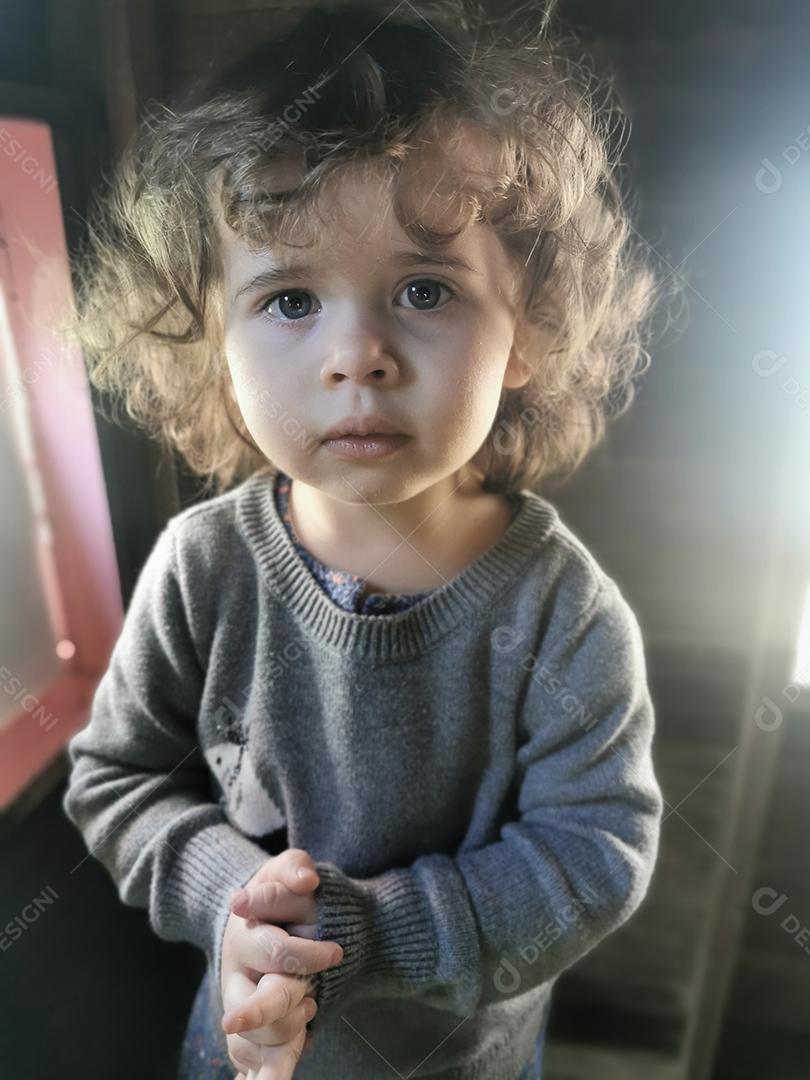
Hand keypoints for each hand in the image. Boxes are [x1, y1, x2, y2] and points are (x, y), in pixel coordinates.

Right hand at [220, 848, 342, 1078]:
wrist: (262, 921)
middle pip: (255, 1003)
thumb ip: (294, 867)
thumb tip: (307, 879)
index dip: (306, 955)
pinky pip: (248, 1060)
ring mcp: (239, 1006)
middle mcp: (237, 975)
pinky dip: (261, 1073)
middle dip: (276, 1014)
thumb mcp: (285, 871)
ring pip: (249, 1040)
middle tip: (311, 1006)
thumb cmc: (280, 895)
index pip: (274, 950)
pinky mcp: (246, 1031)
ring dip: (281, 1040)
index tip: (336, 954)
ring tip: (308, 1018)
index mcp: (245, 935)